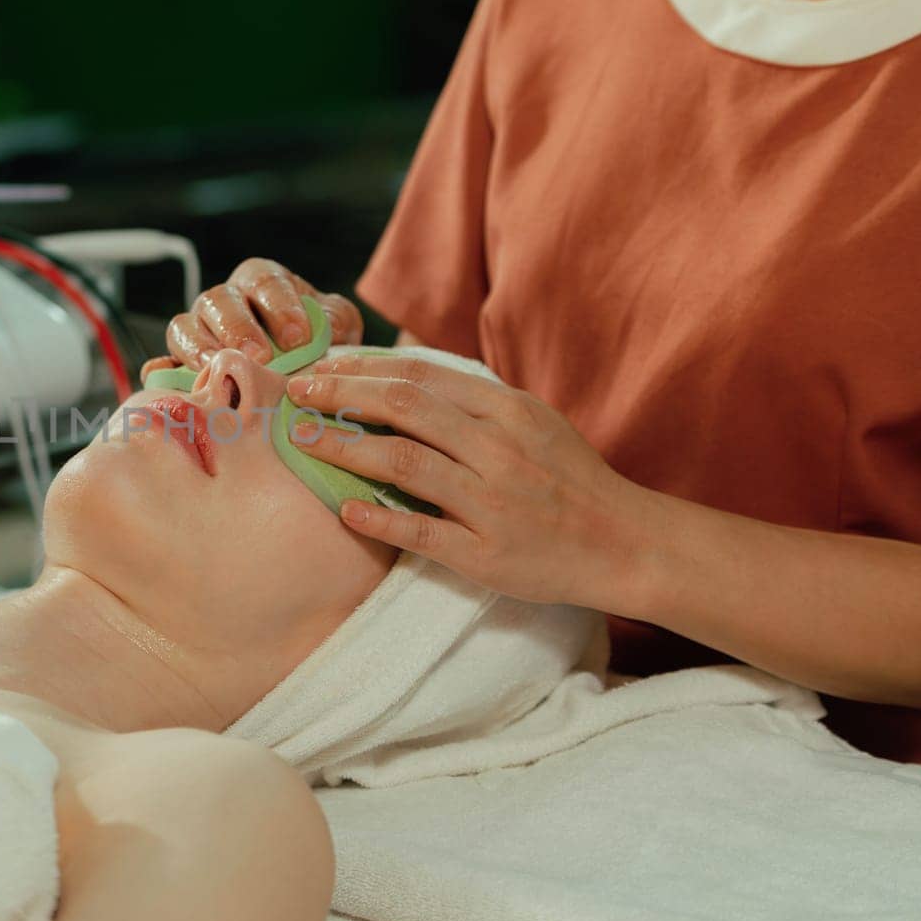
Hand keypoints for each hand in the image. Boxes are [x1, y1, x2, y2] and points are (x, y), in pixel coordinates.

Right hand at [162, 258, 362, 369]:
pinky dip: (162, 371)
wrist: (300, 373)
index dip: (279, 307)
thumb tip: (324, 326)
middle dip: (238, 328)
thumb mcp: (336, 324)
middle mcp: (225, 300)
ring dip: (200, 348)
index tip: (298, 338)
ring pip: (184, 326)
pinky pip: (164, 361)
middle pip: (217, 300)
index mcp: (261, 280)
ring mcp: (199, 330)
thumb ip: (334, 318)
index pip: (264, 282)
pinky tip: (166, 380)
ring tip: (221, 371)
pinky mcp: (182, 362)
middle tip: (260, 357)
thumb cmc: (317, 340)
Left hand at [284, 354, 652, 611]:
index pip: (420, 377)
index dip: (362, 368)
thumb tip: (400, 374)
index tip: (319, 366)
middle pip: (405, 409)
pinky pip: (422, 531)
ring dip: (347, 448)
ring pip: (407, 463)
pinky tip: (345, 508)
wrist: (624, 542)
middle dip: (342, 395)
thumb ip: (472, 400)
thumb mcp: (530, 420)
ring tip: (305, 440)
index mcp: (507, 411)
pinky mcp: (487, 553)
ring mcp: (493, 502)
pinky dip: (380, 517)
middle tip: (296, 393)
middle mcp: (499, 450)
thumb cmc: (566, 478)